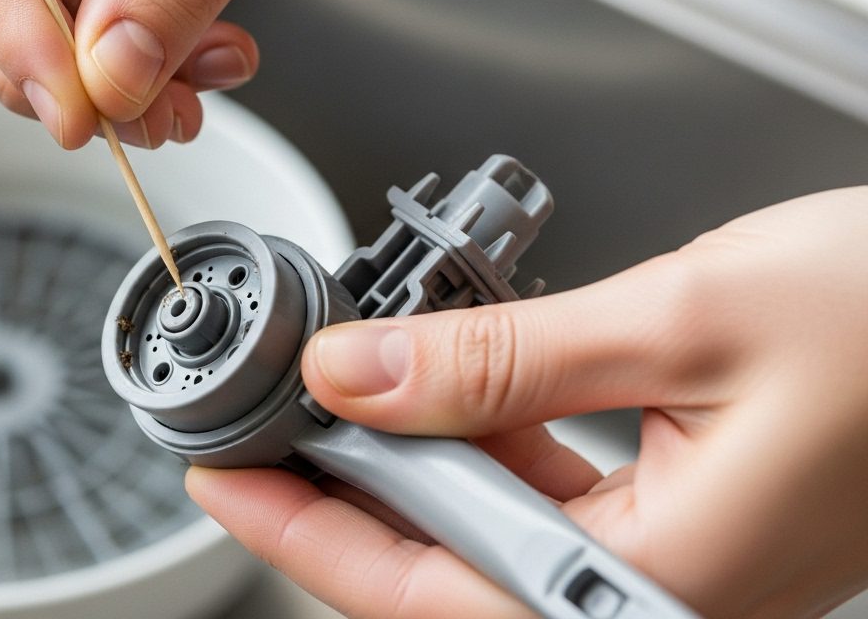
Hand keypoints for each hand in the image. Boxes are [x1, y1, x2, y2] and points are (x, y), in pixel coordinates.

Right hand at [0, 0, 513, 148]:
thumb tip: (110, 65)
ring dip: (103, 85)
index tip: (68, 96)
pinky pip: (115, 35)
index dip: (5, 8)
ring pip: (48, 17)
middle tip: (108, 119)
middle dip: (42, 59)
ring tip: (180, 107)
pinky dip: (150, 78)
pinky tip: (213, 72)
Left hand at [187, 187, 867, 617]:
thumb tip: (360, 374)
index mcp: (660, 581)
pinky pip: (549, 500)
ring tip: (331, 401)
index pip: (427, 590)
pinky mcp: (685, 521)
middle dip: (338, 499)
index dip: (305, 533)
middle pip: (445, 573)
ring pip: (490, 536)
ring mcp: (676, 566)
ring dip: (404, 468)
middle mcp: (663, 596)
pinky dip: (481, 446)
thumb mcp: (673, 321)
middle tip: (258, 431)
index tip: (227, 478)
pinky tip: (442, 396)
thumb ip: (498, 359)